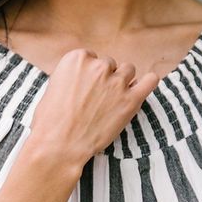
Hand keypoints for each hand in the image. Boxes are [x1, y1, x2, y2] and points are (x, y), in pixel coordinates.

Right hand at [29, 47, 160, 168]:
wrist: (59, 145)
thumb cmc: (51, 121)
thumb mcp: (54, 86)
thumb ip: (73, 75)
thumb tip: (86, 77)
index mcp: (77, 58)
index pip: (91, 57)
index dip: (89, 74)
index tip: (86, 87)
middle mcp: (98, 66)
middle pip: (109, 64)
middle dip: (105, 78)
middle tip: (97, 98)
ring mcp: (116, 82)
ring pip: (128, 70)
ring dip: (122, 81)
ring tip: (113, 98)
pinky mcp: (131, 100)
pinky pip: (150, 81)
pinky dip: (148, 82)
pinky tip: (143, 87)